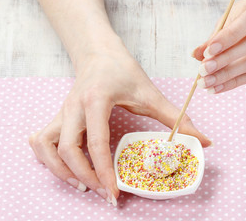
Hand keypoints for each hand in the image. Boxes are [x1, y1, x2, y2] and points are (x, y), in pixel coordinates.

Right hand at [28, 44, 210, 205]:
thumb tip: (203, 141)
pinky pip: (42, 142)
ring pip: (46, 148)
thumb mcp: (150, 92)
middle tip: (104, 193)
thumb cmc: (122, 70)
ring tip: (83, 186)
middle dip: (83, 178)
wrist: (98, 53)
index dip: (104, 172)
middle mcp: (73, 108)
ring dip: (60, 171)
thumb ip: (176, 118)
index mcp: (96, 100)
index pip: (96, 143)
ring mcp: (62, 113)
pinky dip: (48, 159)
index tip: (114, 192)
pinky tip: (64, 168)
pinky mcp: (58, 117)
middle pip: (66, 151)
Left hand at [193, 0, 245, 92]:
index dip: (229, 36)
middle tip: (203, 71)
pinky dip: (236, 82)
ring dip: (228, 75)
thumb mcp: (232, 14)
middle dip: (226, 60)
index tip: (208, 52)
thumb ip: (216, 33)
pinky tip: (218, 87)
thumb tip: (197, 54)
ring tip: (207, 82)